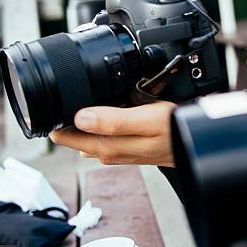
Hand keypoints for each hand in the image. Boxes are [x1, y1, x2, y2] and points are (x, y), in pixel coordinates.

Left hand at [49, 101, 174, 166]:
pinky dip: (96, 123)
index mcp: (109, 146)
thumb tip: (80, 118)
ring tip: (71, 100)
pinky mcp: (128, 146)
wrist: (196, 143)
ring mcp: (118, 151)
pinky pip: (103, 135)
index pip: (68, 137)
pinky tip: (100, 111)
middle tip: (57, 95)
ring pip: (88, 136)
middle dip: (64, 119)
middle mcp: (109, 152)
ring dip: (79, 122)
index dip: (56, 120)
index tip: (50, 101)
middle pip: (75, 137)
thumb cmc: (176, 131)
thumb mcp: (147, 120)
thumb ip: (114, 120)